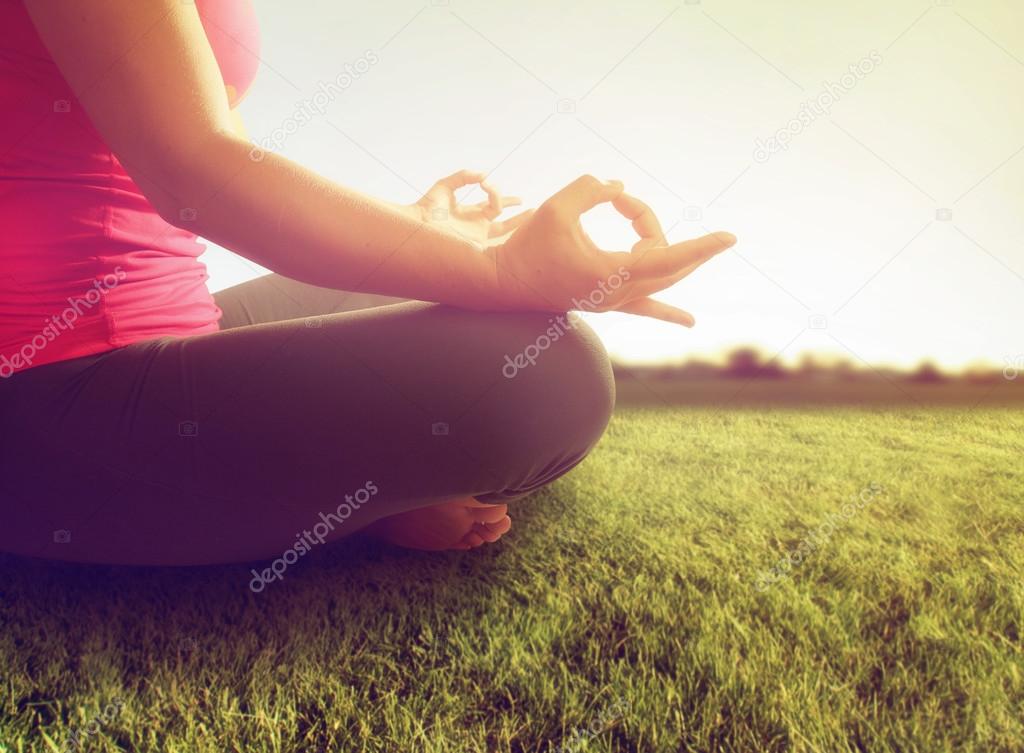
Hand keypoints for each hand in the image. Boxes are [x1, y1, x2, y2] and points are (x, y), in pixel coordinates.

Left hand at [408, 169, 532, 245]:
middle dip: (514, 209)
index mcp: (470, 212)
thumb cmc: (428, 206)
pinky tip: (523, 231)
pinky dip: (511, 234)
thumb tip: (485, 175)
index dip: (495, 190)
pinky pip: (498, 240)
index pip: (490, 202)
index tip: (485, 184)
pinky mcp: (478, 244)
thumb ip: (464, 176)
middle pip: (501, 216)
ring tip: (534, 214)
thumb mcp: (446, 185)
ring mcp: (478, 236)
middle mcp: (476, 224)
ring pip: (504, 229)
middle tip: (527, 204)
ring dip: (519, 222)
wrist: (419, 225)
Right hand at [483, 175, 736, 325]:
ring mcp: (611, 302)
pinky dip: (667, 312)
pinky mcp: (603, 302)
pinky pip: (643, 307)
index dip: (702, 246)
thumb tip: (616, 188)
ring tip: (706, 247)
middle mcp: (617, 293)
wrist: (501, 284)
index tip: (729, 237)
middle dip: (653, 226)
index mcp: (610, 274)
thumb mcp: (557, 207)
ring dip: (670, 253)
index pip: (669, 258)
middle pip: (665, 260)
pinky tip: (689, 322)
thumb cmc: (526, 247)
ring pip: (659, 279)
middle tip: (629, 206)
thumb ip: (590, 189)